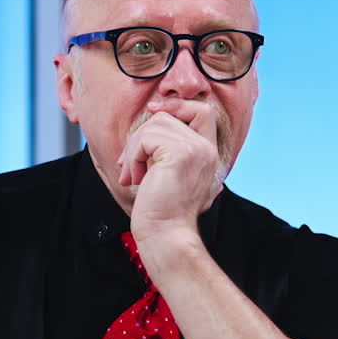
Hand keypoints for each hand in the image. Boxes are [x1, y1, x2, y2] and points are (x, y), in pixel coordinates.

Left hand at [117, 101, 220, 238]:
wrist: (165, 233)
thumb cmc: (162, 210)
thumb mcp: (170, 171)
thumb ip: (169, 145)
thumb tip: (156, 111)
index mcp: (208, 152)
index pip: (202, 110)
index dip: (177, 105)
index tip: (154, 111)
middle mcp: (207, 148)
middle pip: (168, 115)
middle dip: (141, 136)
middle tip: (130, 164)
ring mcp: (196, 149)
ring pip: (154, 125)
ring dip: (134, 150)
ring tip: (134, 176)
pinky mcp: (181, 153)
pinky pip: (146, 138)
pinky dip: (133, 157)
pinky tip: (136, 178)